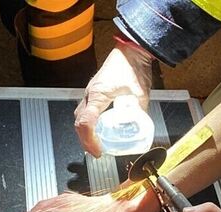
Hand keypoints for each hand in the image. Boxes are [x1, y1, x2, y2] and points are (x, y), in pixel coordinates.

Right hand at [74, 41, 152, 156]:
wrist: (130, 51)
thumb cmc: (132, 67)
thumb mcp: (140, 93)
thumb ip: (140, 112)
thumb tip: (140, 129)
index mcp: (98, 95)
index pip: (86, 123)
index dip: (90, 141)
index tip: (98, 151)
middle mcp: (90, 95)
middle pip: (80, 123)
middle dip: (86, 141)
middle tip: (98, 152)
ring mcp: (90, 93)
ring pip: (81, 117)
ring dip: (86, 133)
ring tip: (97, 144)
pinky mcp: (94, 92)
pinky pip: (86, 111)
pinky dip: (90, 124)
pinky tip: (99, 130)